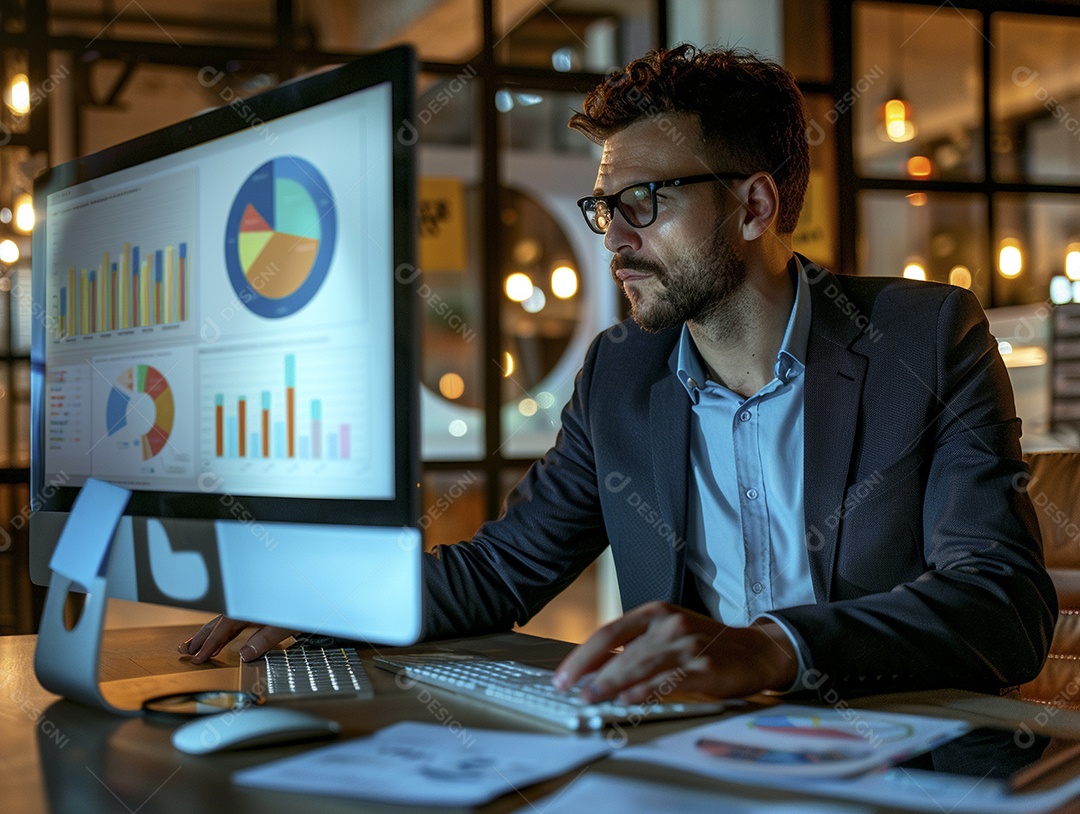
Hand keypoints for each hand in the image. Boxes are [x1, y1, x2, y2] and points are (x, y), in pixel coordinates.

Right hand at [179, 615, 296, 663]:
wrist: (318, 589)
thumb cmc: (305, 604)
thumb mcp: (287, 624)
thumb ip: (266, 639)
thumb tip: (244, 654)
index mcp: (251, 606)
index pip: (224, 626)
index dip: (209, 643)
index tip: (198, 657)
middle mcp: (249, 604)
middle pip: (221, 620)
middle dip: (202, 635)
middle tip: (186, 650)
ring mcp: (254, 605)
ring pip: (227, 619)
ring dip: (211, 632)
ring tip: (195, 644)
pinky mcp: (261, 607)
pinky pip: (237, 619)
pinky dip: (226, 630)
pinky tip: (223, 640)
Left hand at [552, 601, 797, 702]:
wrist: (756, 651)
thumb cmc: (706, 644)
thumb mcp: (670, 632)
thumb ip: (638, 645)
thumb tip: (596, 670)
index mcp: (656, 613)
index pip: (610, 632)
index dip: (583, 655)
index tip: (563, 675)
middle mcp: (670, 625)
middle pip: (621, 651)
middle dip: (591, 673)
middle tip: (570, 691)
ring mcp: (688, 646)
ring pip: (641, 666)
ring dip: (612, 684)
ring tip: (591, 698)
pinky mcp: (705, 668)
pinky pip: (669, 681)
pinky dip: (646, 691)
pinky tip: (629, 701)